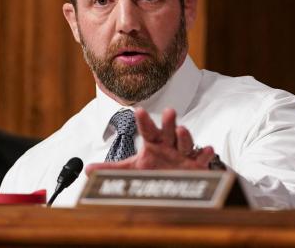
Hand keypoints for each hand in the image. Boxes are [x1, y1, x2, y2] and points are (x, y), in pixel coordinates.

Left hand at [85, 108, 215, 174]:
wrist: (176, 184)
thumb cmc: (154, 171)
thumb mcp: (132, 170)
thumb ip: (111, 169)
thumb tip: (87, 170)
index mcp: (153, 143)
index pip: (147, 130)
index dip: (143, 121)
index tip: (137, 110)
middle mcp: (169, 145)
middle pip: (168, 130)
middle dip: (168, 122)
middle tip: (168, 111)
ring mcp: (183, 154)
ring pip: (185, 142)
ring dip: (185, 136)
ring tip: (183, 129)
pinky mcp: (196, 166)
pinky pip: (202, 158)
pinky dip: (205, 154)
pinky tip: (207, 150)